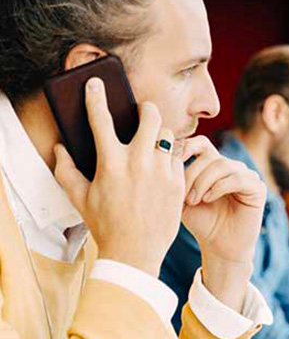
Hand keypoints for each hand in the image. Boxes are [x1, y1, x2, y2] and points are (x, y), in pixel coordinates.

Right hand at [54, 77, 184, 275]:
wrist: (136, 253)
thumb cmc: (106, 225)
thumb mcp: (80, 199)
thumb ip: (66, 171)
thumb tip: (60, 149)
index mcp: (111, 163)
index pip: (101, 119)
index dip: (96, 97)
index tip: (95, 85)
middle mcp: (139, 162)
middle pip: (151, 116)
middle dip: (147, 109)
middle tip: (144, 113)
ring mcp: (162, 172)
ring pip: (168, 136)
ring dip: (160, 136)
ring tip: (154, 145)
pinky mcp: (178, 183)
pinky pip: (178, 158)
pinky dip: (171, 158)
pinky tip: (164, 167)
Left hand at [180, 136, 266, 309]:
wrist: (219, 248)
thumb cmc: (201, 223)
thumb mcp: (182, 197)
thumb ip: (175, 177)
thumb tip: (162, 155)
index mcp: (214, 165)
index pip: (201, 143)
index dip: (186, 147)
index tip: (171, 162)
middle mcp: (232, 167)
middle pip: (209, 156)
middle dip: (192, 174)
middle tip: (183, 196)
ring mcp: (247, 175)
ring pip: (222, 165)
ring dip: (203, 182)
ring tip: (194, 200)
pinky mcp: (257, 188)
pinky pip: (237, 178)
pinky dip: (219, 187)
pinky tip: (208, 199)